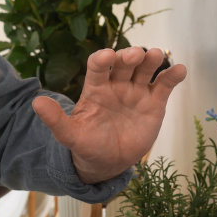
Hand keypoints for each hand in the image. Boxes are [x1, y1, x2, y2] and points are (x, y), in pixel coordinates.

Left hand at [32, 47, 186, 184]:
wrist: (108, 162)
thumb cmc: (87, 144)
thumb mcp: (70, 135)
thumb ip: (55, 120)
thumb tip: (36, 103)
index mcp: (96, 89)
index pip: (98, 67)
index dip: (102, 60)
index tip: (106, 57)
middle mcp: (117, 85)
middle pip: (124, 64)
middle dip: (129, 57)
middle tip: (135, 55)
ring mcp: (136, 92)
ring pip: (145, 70)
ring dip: (151, 60)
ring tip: (156, 55)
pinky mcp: (154, 103)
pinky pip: (164, 85)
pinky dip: (173, 75)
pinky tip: (180, 69)